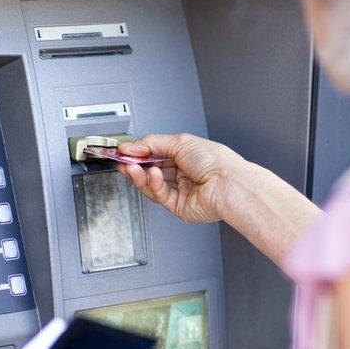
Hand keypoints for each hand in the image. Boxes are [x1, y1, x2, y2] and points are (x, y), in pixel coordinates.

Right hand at [116, 133, 245, 223]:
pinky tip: (152, 175)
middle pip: (151, 171)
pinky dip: (154, 184)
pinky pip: (160, 195)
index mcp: (186, 157)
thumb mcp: (179, 142)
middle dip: (135, 166)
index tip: (123, 151)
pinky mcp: (179, 207)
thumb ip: (151, 144)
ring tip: (130, 167)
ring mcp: (181, 191)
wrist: (227, 183)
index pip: (156, 155)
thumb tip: (130, 146)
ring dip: (140, 176)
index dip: (138, 154)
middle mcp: (183, 174)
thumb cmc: (215, 161)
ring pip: (152, 185)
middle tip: (122, 161)